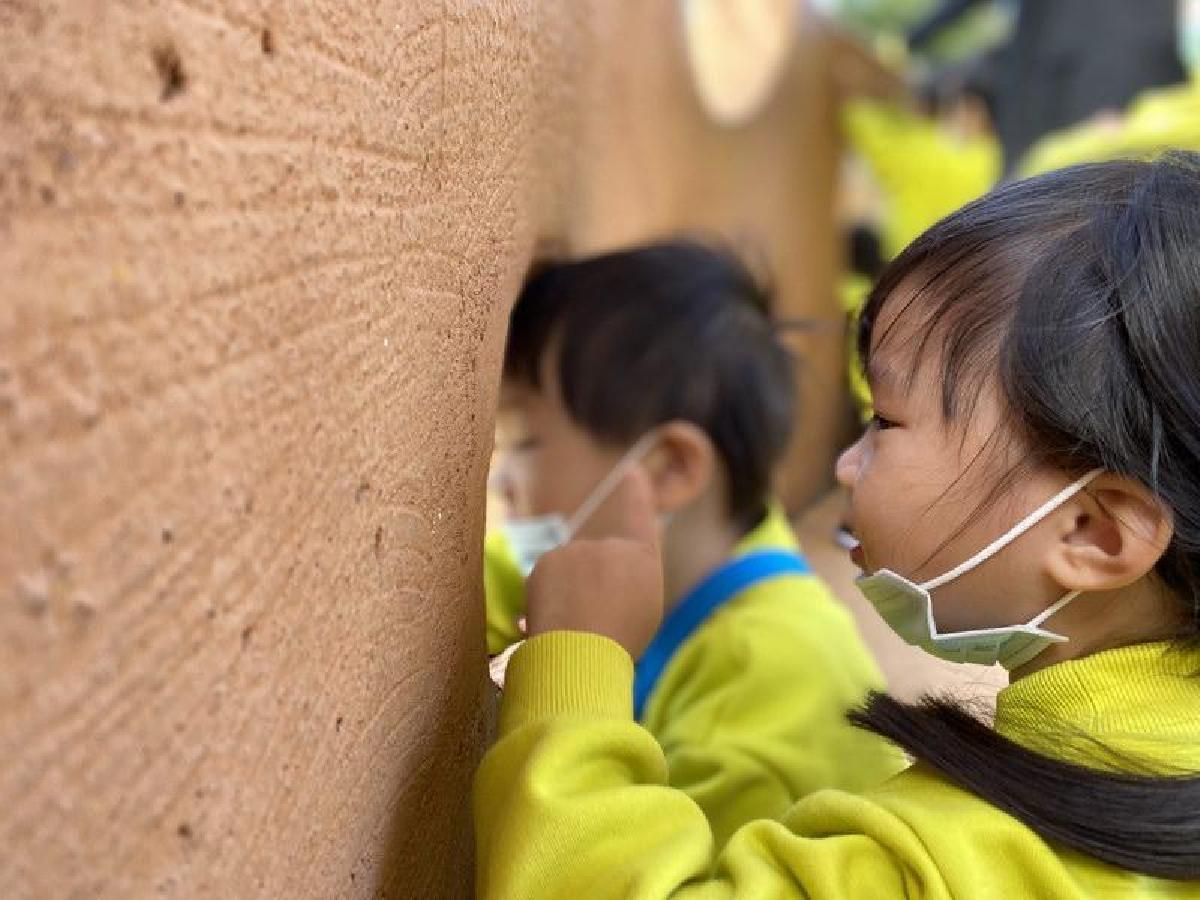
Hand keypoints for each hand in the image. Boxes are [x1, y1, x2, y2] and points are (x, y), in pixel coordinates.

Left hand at [524, 467, 664, 658]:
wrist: (583, 653)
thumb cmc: (620, 643)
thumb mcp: (641, 610)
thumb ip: (628, 582)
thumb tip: (605, 577)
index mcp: (642, 559)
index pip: (640, 517)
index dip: (636, 494)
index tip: (632, 471)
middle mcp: (611, 547)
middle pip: (595, 563)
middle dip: (589, 587)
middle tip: (594, 622)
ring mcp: (578, 550)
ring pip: (568, 572)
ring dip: (566, 595)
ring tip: (576, 627)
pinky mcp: (548, 560)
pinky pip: (546, 581)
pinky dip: (546, 600)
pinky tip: (554, 620)